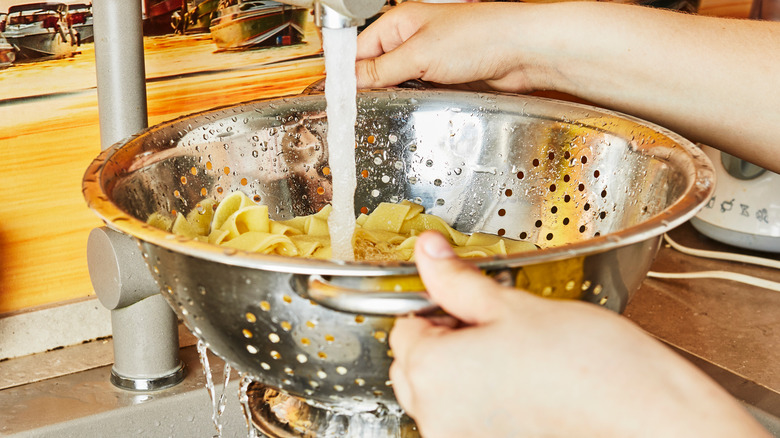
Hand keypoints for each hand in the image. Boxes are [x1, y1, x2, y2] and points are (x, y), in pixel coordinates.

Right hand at [355, 2, 548, 91]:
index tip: (336, 97)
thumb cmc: (481, 36)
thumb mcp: (420, 54)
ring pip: (396, 83)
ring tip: (387, 110)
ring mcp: (429, 59)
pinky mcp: (444, 78)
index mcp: (400, 23)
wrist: (523, 52)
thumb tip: (350, 82)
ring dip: (393, 97)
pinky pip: (418, 92)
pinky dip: (412, 101)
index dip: (345, 74)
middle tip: (359, 111)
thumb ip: (381, 70)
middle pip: (375, 69)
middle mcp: (412, 39)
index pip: (358, 49)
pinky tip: (411, 108)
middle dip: (369, 89)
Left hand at [390, 231, 768, 437]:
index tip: (468, 302)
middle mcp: (436, 419)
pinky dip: (482, 405)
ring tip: (517, 360)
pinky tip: (524, 389)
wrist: (648, 420)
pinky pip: (465, 423)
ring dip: (463, 376)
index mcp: (432, 374)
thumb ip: (458, 281)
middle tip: (496, 327)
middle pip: (416, 368)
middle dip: (446, 343)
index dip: (437, 308)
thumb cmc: (591, 368)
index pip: (404, 329)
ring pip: (440, 398)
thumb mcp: (515, 306)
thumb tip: (429, 251)